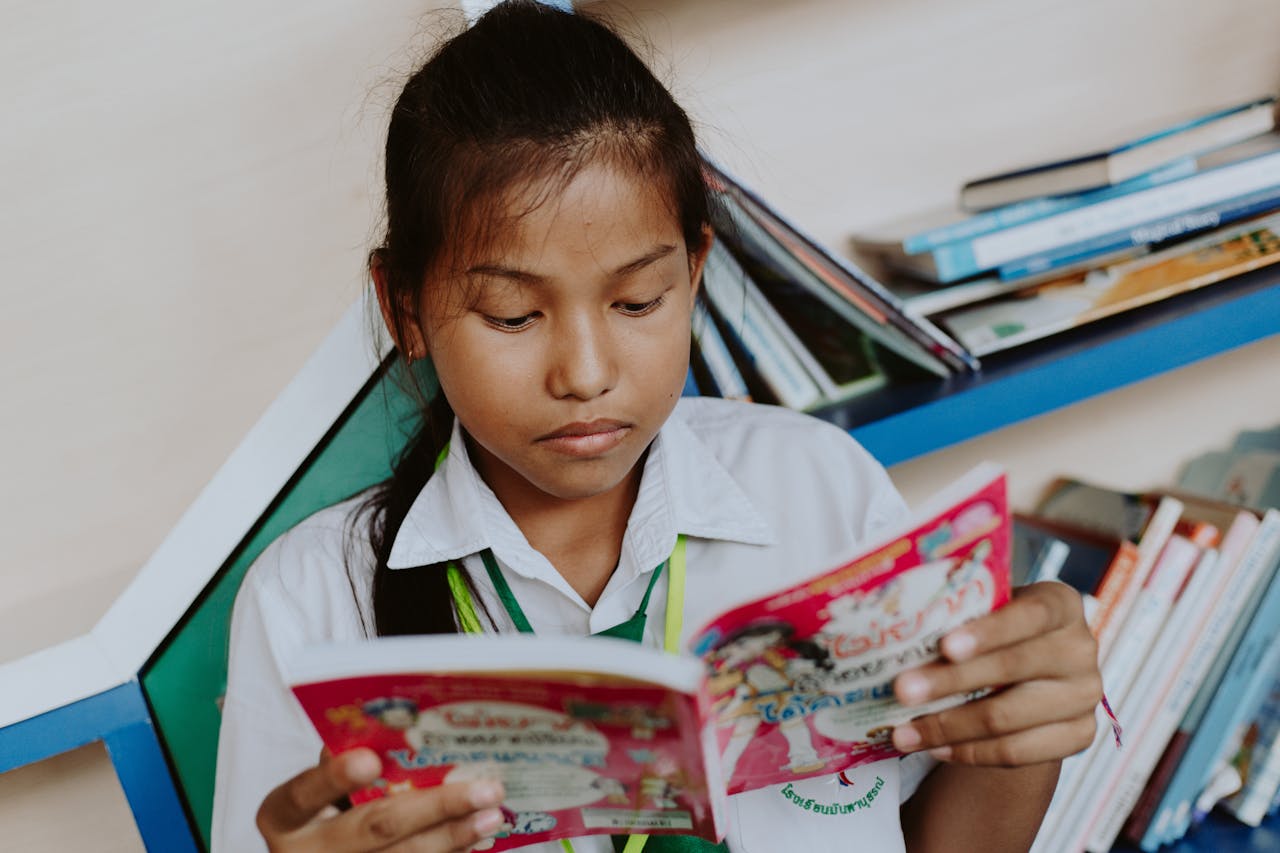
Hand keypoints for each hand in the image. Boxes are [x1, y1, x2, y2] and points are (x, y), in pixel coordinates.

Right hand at [256, 747, 505, 851]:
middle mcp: (306, 851)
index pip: (304, 792)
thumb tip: (400, 726)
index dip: (334, 778)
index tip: (369, 760)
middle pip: (375, 828)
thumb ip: (345, 759)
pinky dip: (448, 852)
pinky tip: (476, 835)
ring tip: (492, 813)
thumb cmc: (321, 810)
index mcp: (283, 815)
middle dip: (436, 806)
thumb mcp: (319, 786)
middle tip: (484, 788)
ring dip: (455, 835)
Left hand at [890, 582, 1102, 765]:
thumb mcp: (984, 609)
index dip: (988, 631)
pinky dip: (970, 752)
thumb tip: (899, 631)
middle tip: (901, 690)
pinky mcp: (1080, 736)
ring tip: (903, 732)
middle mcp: (1081, 648)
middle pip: (1011, 669)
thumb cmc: (993, 628)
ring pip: (1007, 718)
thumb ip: (959, 613)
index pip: (1030, 615)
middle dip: (949, 681)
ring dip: (948, 726)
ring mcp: (1085, 696)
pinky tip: (935, 748)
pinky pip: (1017, 753)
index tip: (944, 646)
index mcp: (1061, 604)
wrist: (1026, 669)